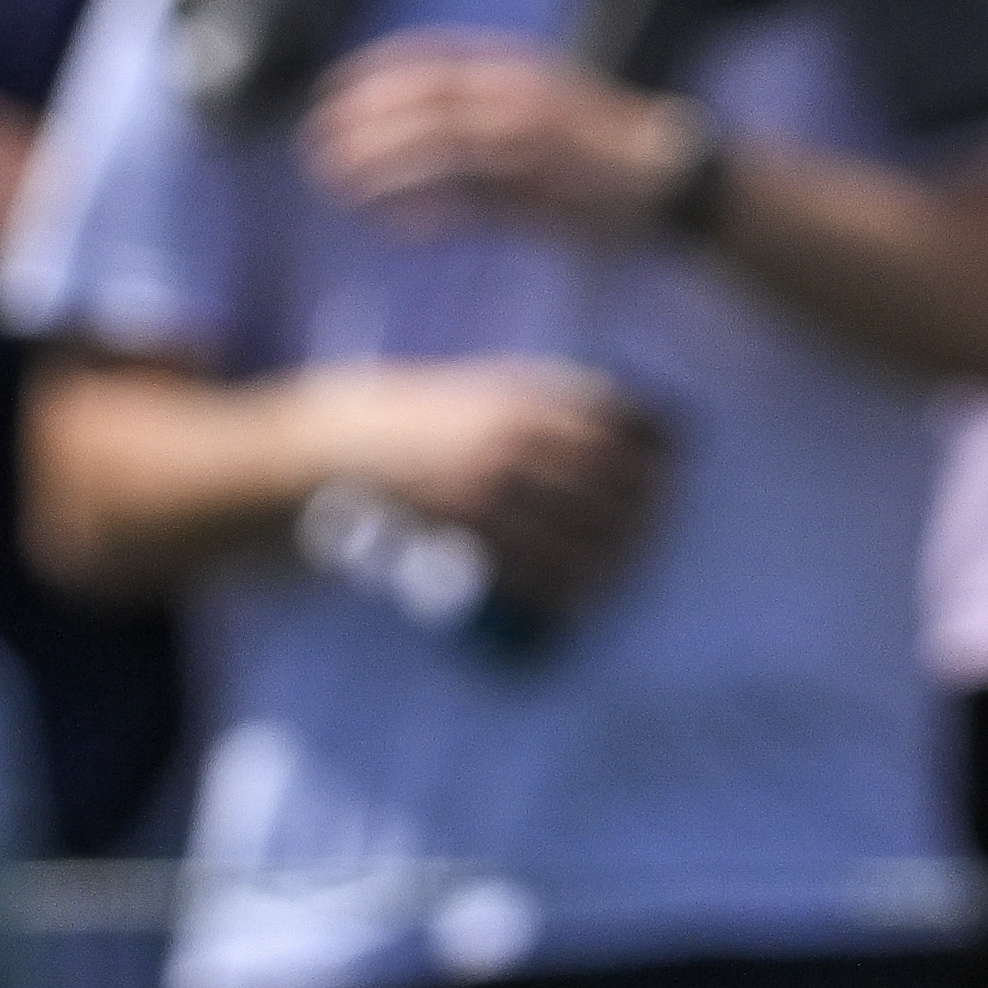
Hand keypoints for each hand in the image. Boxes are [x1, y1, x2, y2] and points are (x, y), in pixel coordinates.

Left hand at [302, 35, 699, 233]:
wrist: (673, 184)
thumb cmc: (594, 161)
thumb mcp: (533, 130)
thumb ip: (475, 144)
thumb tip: (413, 180)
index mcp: (520, 72)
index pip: (431, 61)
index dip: (374, 74)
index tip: (329, 92)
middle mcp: (523, 99)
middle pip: (426, 101)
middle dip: (364, 120)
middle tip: (314, 143)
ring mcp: (534, 144)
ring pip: (440, 143)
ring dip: (382, 161)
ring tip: (335, 183)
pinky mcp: (543, 189)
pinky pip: (471, 198)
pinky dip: (429, 209)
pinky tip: (396, 229)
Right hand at [320, 357, 674, 617]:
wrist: (311, 459)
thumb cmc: (393, 421)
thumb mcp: (466, 387)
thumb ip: (529, 399)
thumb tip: (606, 420)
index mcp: (518, 392)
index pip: (618, 414)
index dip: (657, 441)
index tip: (676, 460)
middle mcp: (513, 436)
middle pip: (616, 478)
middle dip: (648, 507)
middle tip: (659, 528)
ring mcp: (491, 487)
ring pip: (585, 531)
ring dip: (617, 557)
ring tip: (626, 570)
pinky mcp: (465, 538)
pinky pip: (537, 572)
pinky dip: (567, 590)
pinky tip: (579, 600)